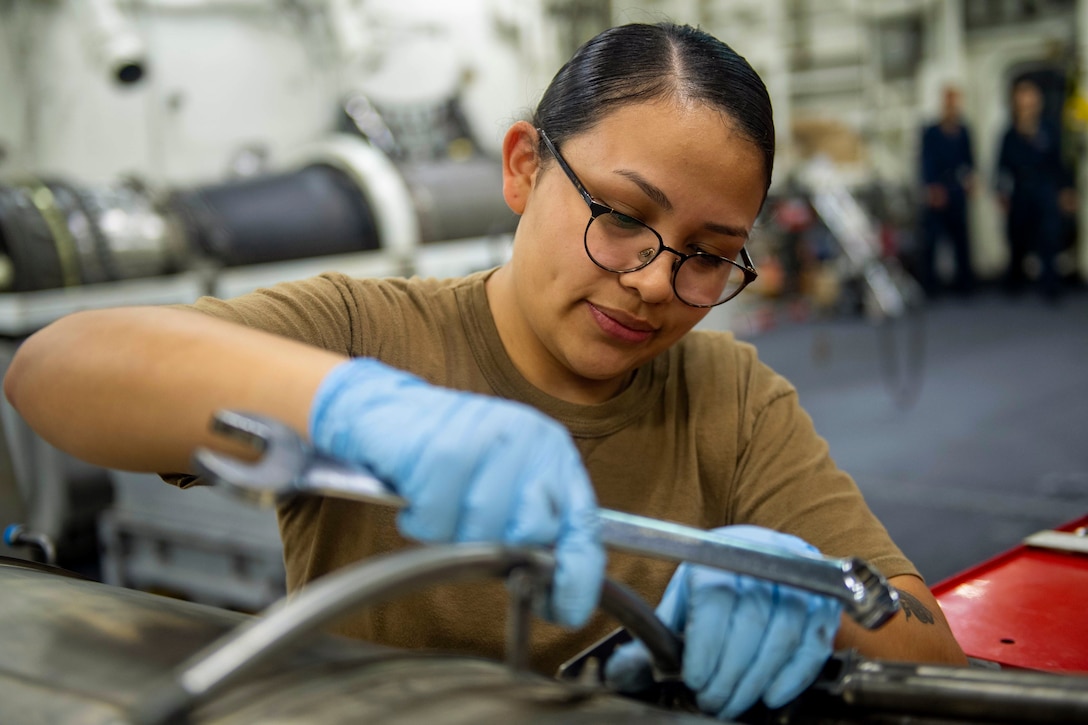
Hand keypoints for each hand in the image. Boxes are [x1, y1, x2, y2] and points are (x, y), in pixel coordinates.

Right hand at [308, 358, 604, 626]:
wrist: (392, 414)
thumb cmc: (454, 459)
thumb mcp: (507, 487)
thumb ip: (534, 528)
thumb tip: (549, 590)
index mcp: (554, 454)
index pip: (583, 525)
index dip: (577, 576)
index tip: (562, 611)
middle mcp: (530, 440)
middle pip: (529, 532)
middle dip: (496, 547)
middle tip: (469, 530)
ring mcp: (488, 438)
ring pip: (479, 530)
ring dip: (450, 534)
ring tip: (440, 505)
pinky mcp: (443, 446)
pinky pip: (436, 518)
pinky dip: (420, 520)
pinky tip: (418, 494)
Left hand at [605, 526, 841, 719]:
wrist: (760, 558)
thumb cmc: (714, 589)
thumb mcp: (681, 604)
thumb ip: (655, 639)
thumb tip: (620, 671)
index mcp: (718, 553)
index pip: (715, 596)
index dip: (705, 643)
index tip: (692, 678)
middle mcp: (762, 557)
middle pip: (749, 619)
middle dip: (728, 671)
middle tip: (711, 701)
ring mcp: (798, 577)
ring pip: (783, 632)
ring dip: (756, 678)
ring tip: (734, 702)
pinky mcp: (825, 601)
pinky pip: (815, 642)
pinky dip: (794, 674)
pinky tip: (771, 695)